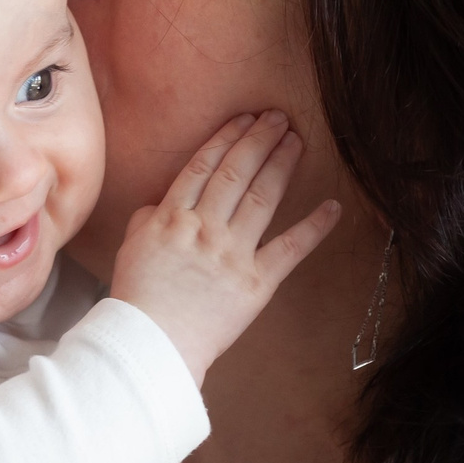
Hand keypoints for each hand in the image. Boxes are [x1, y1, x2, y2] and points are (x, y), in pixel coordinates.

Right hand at [109, 110, 340, 382]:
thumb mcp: (130, 248)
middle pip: (236, 173)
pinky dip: (314, 227)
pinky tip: (333, 207)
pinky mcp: (256, 283)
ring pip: (262, 198)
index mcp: (172, 217)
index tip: (244, 119)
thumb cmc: (137, 300)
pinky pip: (290, 249)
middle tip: (278, 117)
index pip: (203, 166)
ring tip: (296, 141)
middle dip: (259, 139)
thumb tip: (160, 204)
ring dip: (282, 165)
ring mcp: (232, 254)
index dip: (227, 138)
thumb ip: (147, 219)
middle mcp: (205, 228)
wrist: (151, 345)